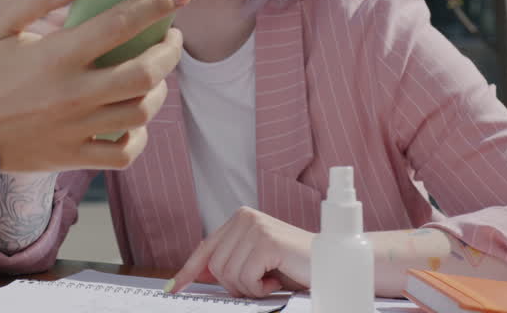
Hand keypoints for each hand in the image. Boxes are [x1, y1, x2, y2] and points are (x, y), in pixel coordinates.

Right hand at [0, 0, 189, 171]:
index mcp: (55, 56)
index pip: (121, 23)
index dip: (156, 3)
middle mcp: (72, 94)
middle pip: (145, 72)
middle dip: (169, 50)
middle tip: (172, 37)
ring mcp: (74, 129)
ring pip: (140, 111)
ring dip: (159, 89)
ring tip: (156, 73)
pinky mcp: (70, 156)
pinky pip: (123, 153)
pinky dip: (138, 136)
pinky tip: (133, 118)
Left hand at [170, 207, 312, 298]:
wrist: (333, 264)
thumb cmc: (296, 266)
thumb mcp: (255, 264)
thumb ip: (229, 264)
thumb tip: (196, 275)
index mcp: (240, 219)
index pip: (205, 248)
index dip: (188, 271)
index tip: (173, 287)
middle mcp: (245, 217)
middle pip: (214, 266)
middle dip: (235, 285)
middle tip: (261, 282)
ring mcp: (255, 227)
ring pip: (227, 274)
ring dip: (249, 288)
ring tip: (271, 278)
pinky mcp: (266, 241)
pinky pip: (245, 278)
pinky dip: (260, 288)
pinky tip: (277, 278)